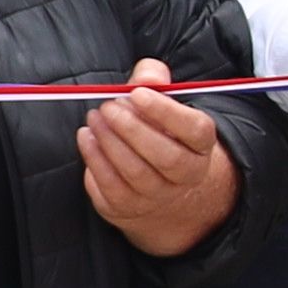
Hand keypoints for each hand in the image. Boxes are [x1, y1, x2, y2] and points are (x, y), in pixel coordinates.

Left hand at [77, 60, 239, 254]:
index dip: (166, 111)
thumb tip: (145, 79)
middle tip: (108, 107)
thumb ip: (153, 79)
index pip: (195, 130)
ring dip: (109, 141)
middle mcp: (186, 175)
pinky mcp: (127, 207)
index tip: (136, 93)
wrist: (152, 183)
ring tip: (94, 117)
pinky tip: (86, 137)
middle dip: (132, 129)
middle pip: (166, 157)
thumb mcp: (158, 101)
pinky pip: (110, 186)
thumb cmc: (155, 131)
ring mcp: (157, 196)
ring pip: (136, 172)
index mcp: (201, 145)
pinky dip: (94, 158)